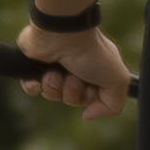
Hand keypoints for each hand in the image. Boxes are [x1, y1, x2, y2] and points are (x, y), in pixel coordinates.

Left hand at [12, 21, 133, 116]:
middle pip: (71, 99)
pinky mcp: (33, 65)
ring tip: (56, 72)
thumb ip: (113, 106)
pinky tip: (40, 77)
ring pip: (51, 95)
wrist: (61, 34)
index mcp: (95, 70)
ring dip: (54, 87)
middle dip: (72, 93)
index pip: (91, 98)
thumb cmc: (91, 53)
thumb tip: (87, 116)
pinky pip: (31, 88)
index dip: (90, 98)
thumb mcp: (117, 80)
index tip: (92, 87)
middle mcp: (75, 68)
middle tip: (74, 76)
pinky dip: (34, 86)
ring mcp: (53, 66)